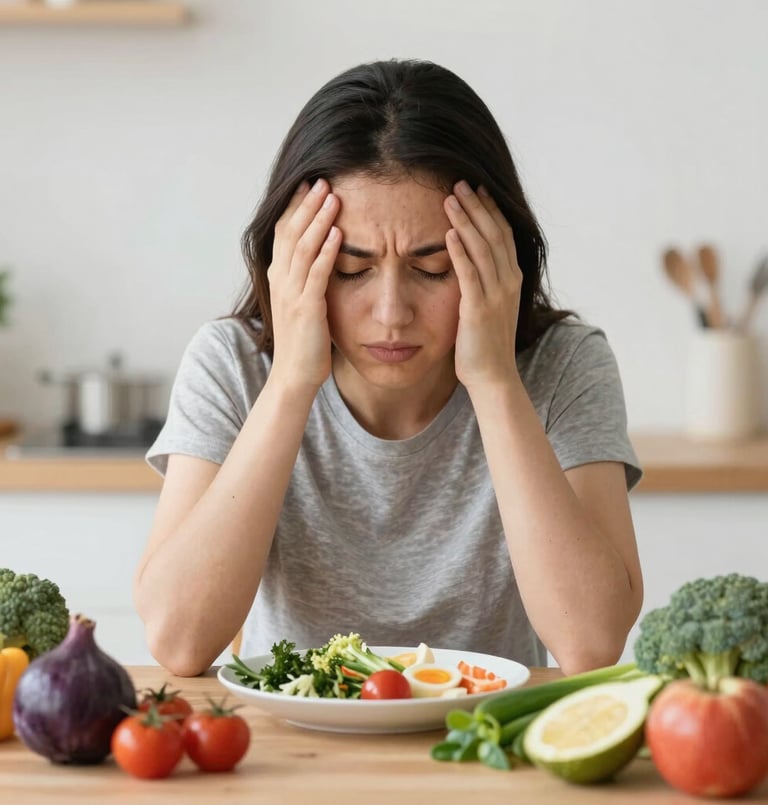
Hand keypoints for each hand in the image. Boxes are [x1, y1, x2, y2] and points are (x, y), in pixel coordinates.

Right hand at [267, 179, 340, 389]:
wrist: (294, 376)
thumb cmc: (304, 341)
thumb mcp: (301, 303)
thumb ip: (307, 278)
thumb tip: (322, 256)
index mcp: (279, 276)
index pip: (284, 232)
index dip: (295, 207)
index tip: (309, 184)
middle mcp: (281, 280)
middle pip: (291, 232)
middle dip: (306, 205)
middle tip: (322, 180)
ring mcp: (291, 294)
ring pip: (303, 248)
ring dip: (318, 220)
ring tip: (333, 198)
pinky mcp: (306, 309)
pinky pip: (316, 274)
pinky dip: (327, 252)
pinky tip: (339, 234)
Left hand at [444, 181, 521, 388]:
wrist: (492, 376)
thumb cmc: (486, 344)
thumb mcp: (490, 306)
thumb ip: (485, 283)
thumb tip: (471, 264)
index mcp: (511, 279)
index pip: (502, 235)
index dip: (490, 210)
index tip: (477, 190)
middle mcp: (508, 282)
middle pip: (493, 234)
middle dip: (476, 206)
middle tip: (460, 182)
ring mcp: (495, 295)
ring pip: (482, 248)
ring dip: (466, 221)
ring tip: (450, 198)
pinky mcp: (478, 309)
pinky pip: (469, 274)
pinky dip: (460, 251)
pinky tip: (449, 233)